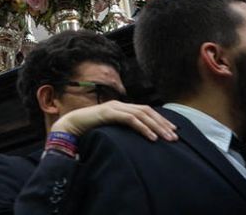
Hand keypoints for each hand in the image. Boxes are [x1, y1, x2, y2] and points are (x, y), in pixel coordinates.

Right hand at [51, 101, 177, 141]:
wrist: (70, 126)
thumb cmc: (89, 130)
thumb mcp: (110, 130)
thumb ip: (121, 130)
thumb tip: (134, 140)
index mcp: (121, 107)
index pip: (146, 111)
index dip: (160, 120)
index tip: (172, 131)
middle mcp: (120, 105)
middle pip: (147, 111)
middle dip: (163, 124)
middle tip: (175, 137)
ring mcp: (114, 107)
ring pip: (142, 114)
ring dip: (157, 127)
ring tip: (167, 138)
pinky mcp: (109, 113)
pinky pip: (130, 119)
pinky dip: (143, 128)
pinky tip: (151, 137)